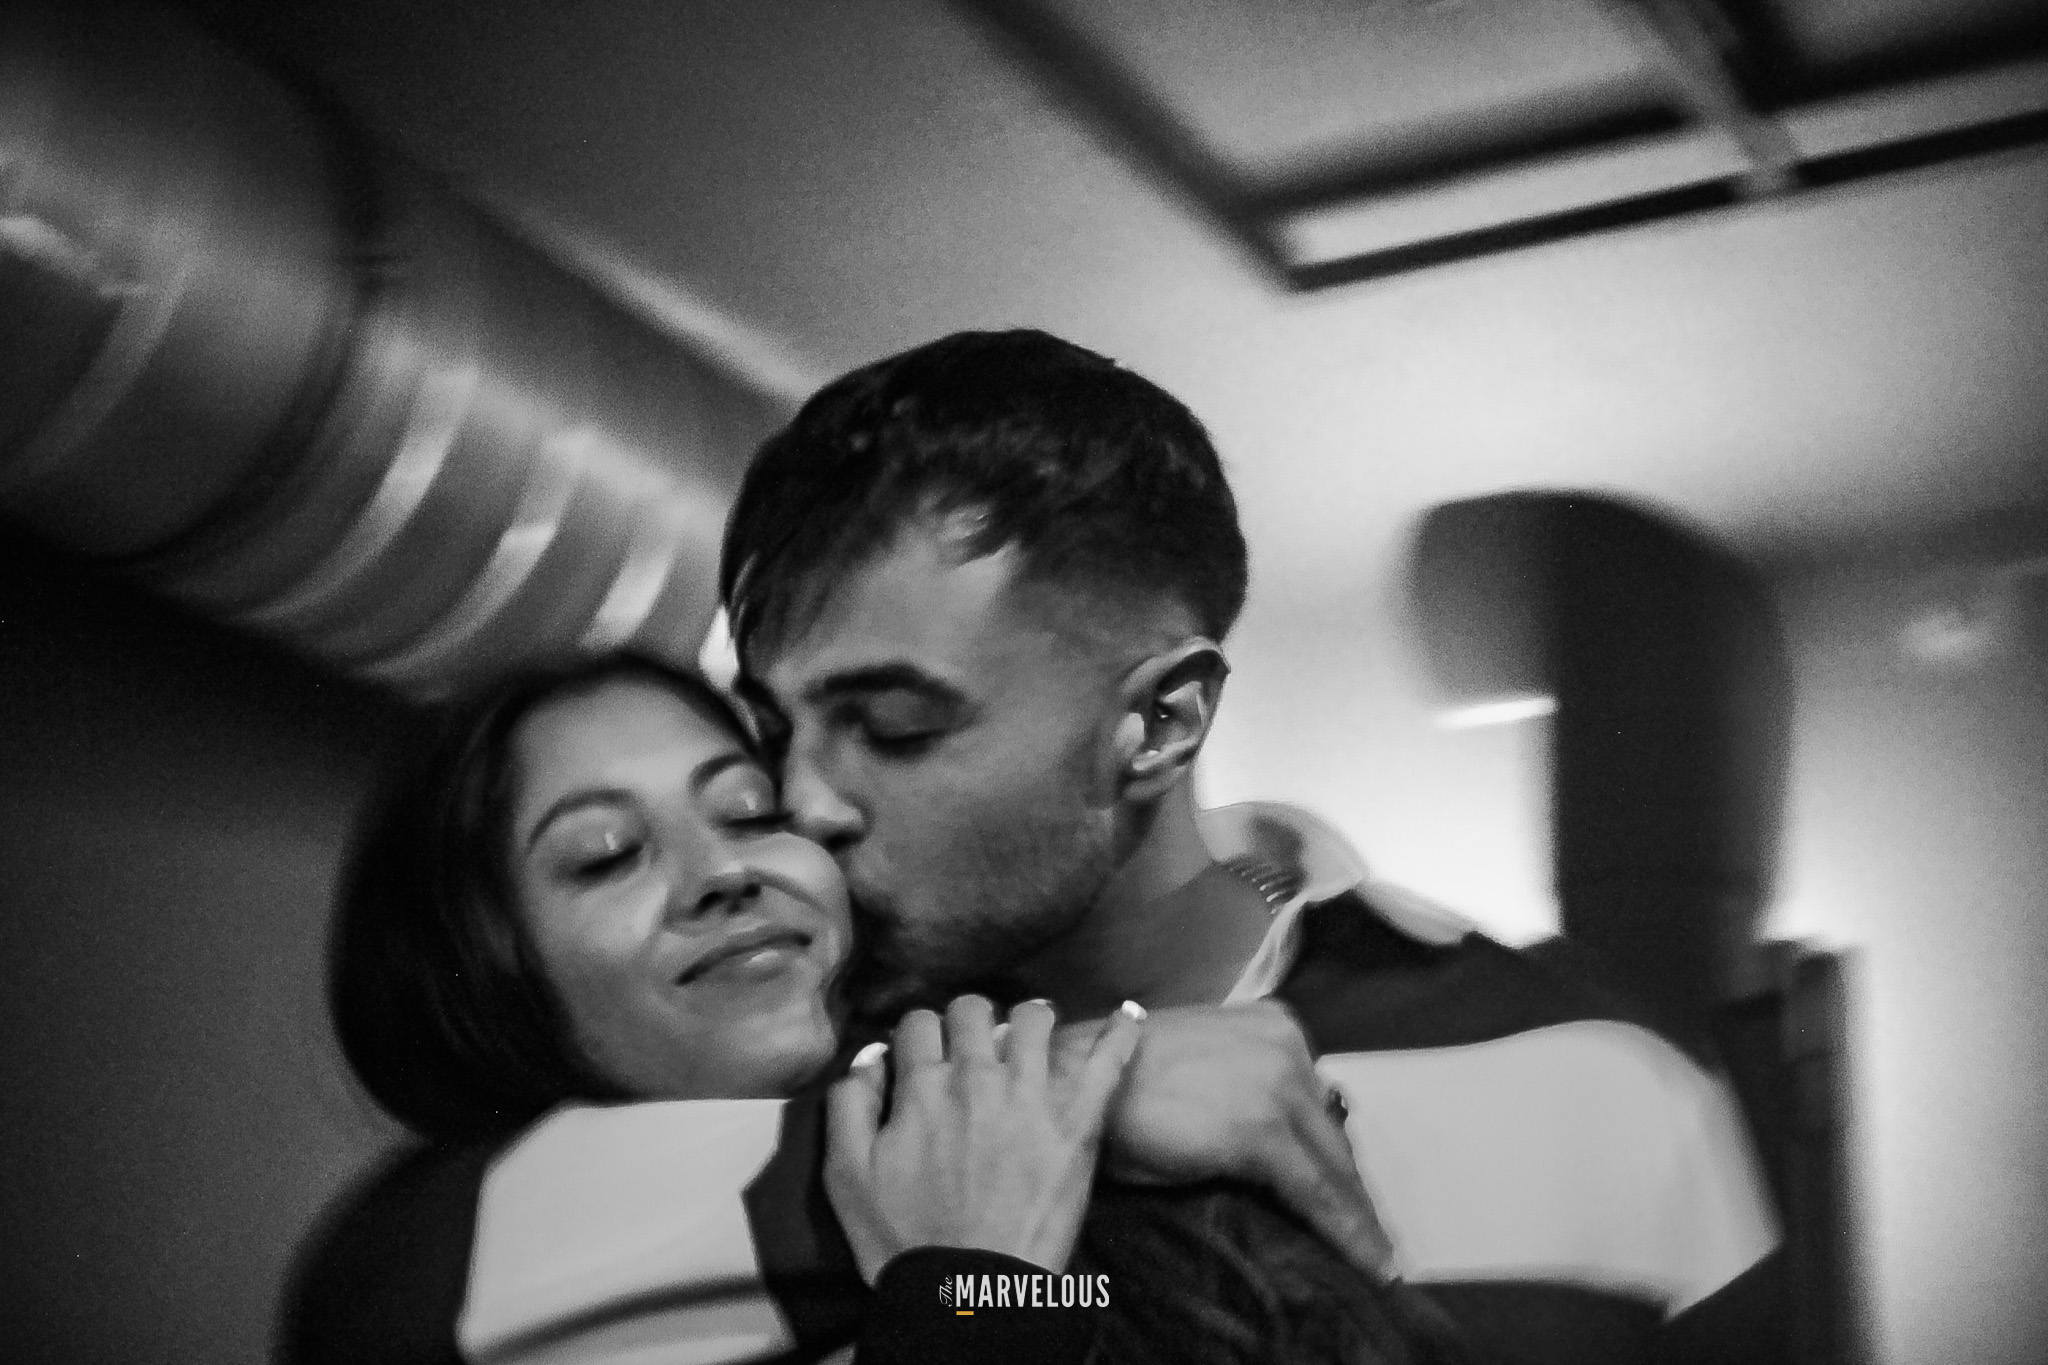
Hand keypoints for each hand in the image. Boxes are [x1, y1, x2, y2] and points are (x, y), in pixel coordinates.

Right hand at [825, 995, 1142, 1283]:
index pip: (920, 1023)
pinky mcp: (1077, 1121)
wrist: (968, 1292)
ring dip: (1028, 1019)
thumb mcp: (846, 1173)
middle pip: (973, 1010)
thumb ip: (850, 1103)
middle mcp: (977, 1077)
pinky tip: (1129, 1014)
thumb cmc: (903, 1240)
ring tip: (1033, 1030)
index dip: (920, 1034)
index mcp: (922, 1087)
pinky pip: (1108, 1062)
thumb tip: (870, 1054)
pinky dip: (1122, 1032)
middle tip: (975, 1043)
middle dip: (969, 1020)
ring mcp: (1032, 1096)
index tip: (926, 1052)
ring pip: (1033, 1020)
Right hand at [1059, 999, 1394, 1275]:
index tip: (1357, 1193)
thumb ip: (1249, 1092)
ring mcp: (1276, 1083)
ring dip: (1358, 1216)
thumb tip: (1283, 1147)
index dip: (1338, 1155)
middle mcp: (1287, 1045)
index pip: (1318, 1104)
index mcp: (1274, 1025)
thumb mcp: (1205, 1074)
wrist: (1079, 1076)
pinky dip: (1346, 1231)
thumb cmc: (1125, 1080)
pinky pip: (1317, 1192)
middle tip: (1372, 1234)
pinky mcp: (1262, 1128)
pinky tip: (1367, 1259)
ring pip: (1333, 1166)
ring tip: (1378, 1256)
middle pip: (1332, 1133)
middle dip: (1353, 1189)